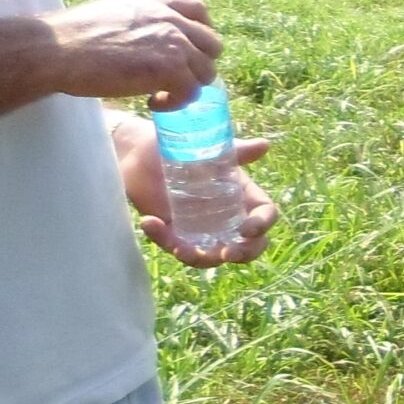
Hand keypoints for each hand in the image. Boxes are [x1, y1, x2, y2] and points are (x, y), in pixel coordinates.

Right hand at [40, 0, 220, 107]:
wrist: (57, 49)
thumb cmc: (73, 37)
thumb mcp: (114, 14)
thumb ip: (141, 22)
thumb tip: (152, 42)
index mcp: (155, 2)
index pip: (198, 8)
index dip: (201, 31)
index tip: (190, 49)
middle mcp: (169, 19)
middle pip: (211, 44)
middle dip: (198, 64)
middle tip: (175, 79)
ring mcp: (173, 43)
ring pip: (206, 71)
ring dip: (188, 86)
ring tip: (160, 94)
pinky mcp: (169, 69)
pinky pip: (192, 92)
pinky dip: (176, 103)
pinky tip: (153, 103)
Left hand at [119, 127, 278, 266]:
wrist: (139, 152)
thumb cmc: (181, 146)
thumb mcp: (211, 147)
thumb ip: (238, 151)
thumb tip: (265, 145)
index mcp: (243, 195)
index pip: (264, 214)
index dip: (262, 225)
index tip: (247, 230)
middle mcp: (228, 217)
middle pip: (249, 245)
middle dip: (243, 254)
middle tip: (227, 254)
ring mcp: (203, 229)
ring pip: (212, 256)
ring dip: (199, 257)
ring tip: (178, 247)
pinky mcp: (176, 234)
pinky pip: (176, 246)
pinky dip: (163, 240)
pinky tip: (149, 222)